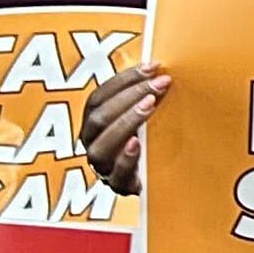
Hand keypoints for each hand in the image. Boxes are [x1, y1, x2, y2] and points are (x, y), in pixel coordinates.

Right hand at [79, 67, 168, 192]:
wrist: (161, 177)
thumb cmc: (151, 139)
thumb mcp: (144, 115)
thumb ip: (145, 96)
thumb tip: (161, 67)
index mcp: (94, 123)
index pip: (99, 97)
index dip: (123, 80)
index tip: (152, 66)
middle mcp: (92, 144)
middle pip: (99, 118)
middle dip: (129, 96)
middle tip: (158, 84)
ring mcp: (104, 167)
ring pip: (101, 146)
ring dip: (126, 121)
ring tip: (150, 105)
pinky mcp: (120, 186)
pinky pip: (117, 174)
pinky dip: (126, 157)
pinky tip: (138, 143)